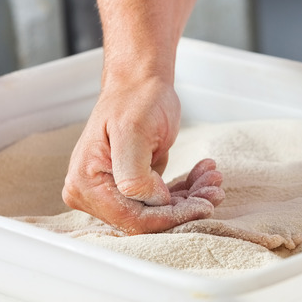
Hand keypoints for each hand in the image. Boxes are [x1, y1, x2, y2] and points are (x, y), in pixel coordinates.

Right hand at [62, 78, 224, 234]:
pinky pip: (163, 199)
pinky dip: (187, 190)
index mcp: (86, 184)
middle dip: (186, 206)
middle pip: (147, 218)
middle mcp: (93, 194)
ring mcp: (112, 191)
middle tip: (215, 190)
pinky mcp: (132, 187)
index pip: (132, 218)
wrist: (140, 84)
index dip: (170, 217)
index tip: (203, 205)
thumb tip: (151, 201)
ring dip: (192, 197)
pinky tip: (204, 174)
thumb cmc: (134, 100)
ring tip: (213, 179)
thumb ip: (134, 175)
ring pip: (160, 210)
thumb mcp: (132, 132)